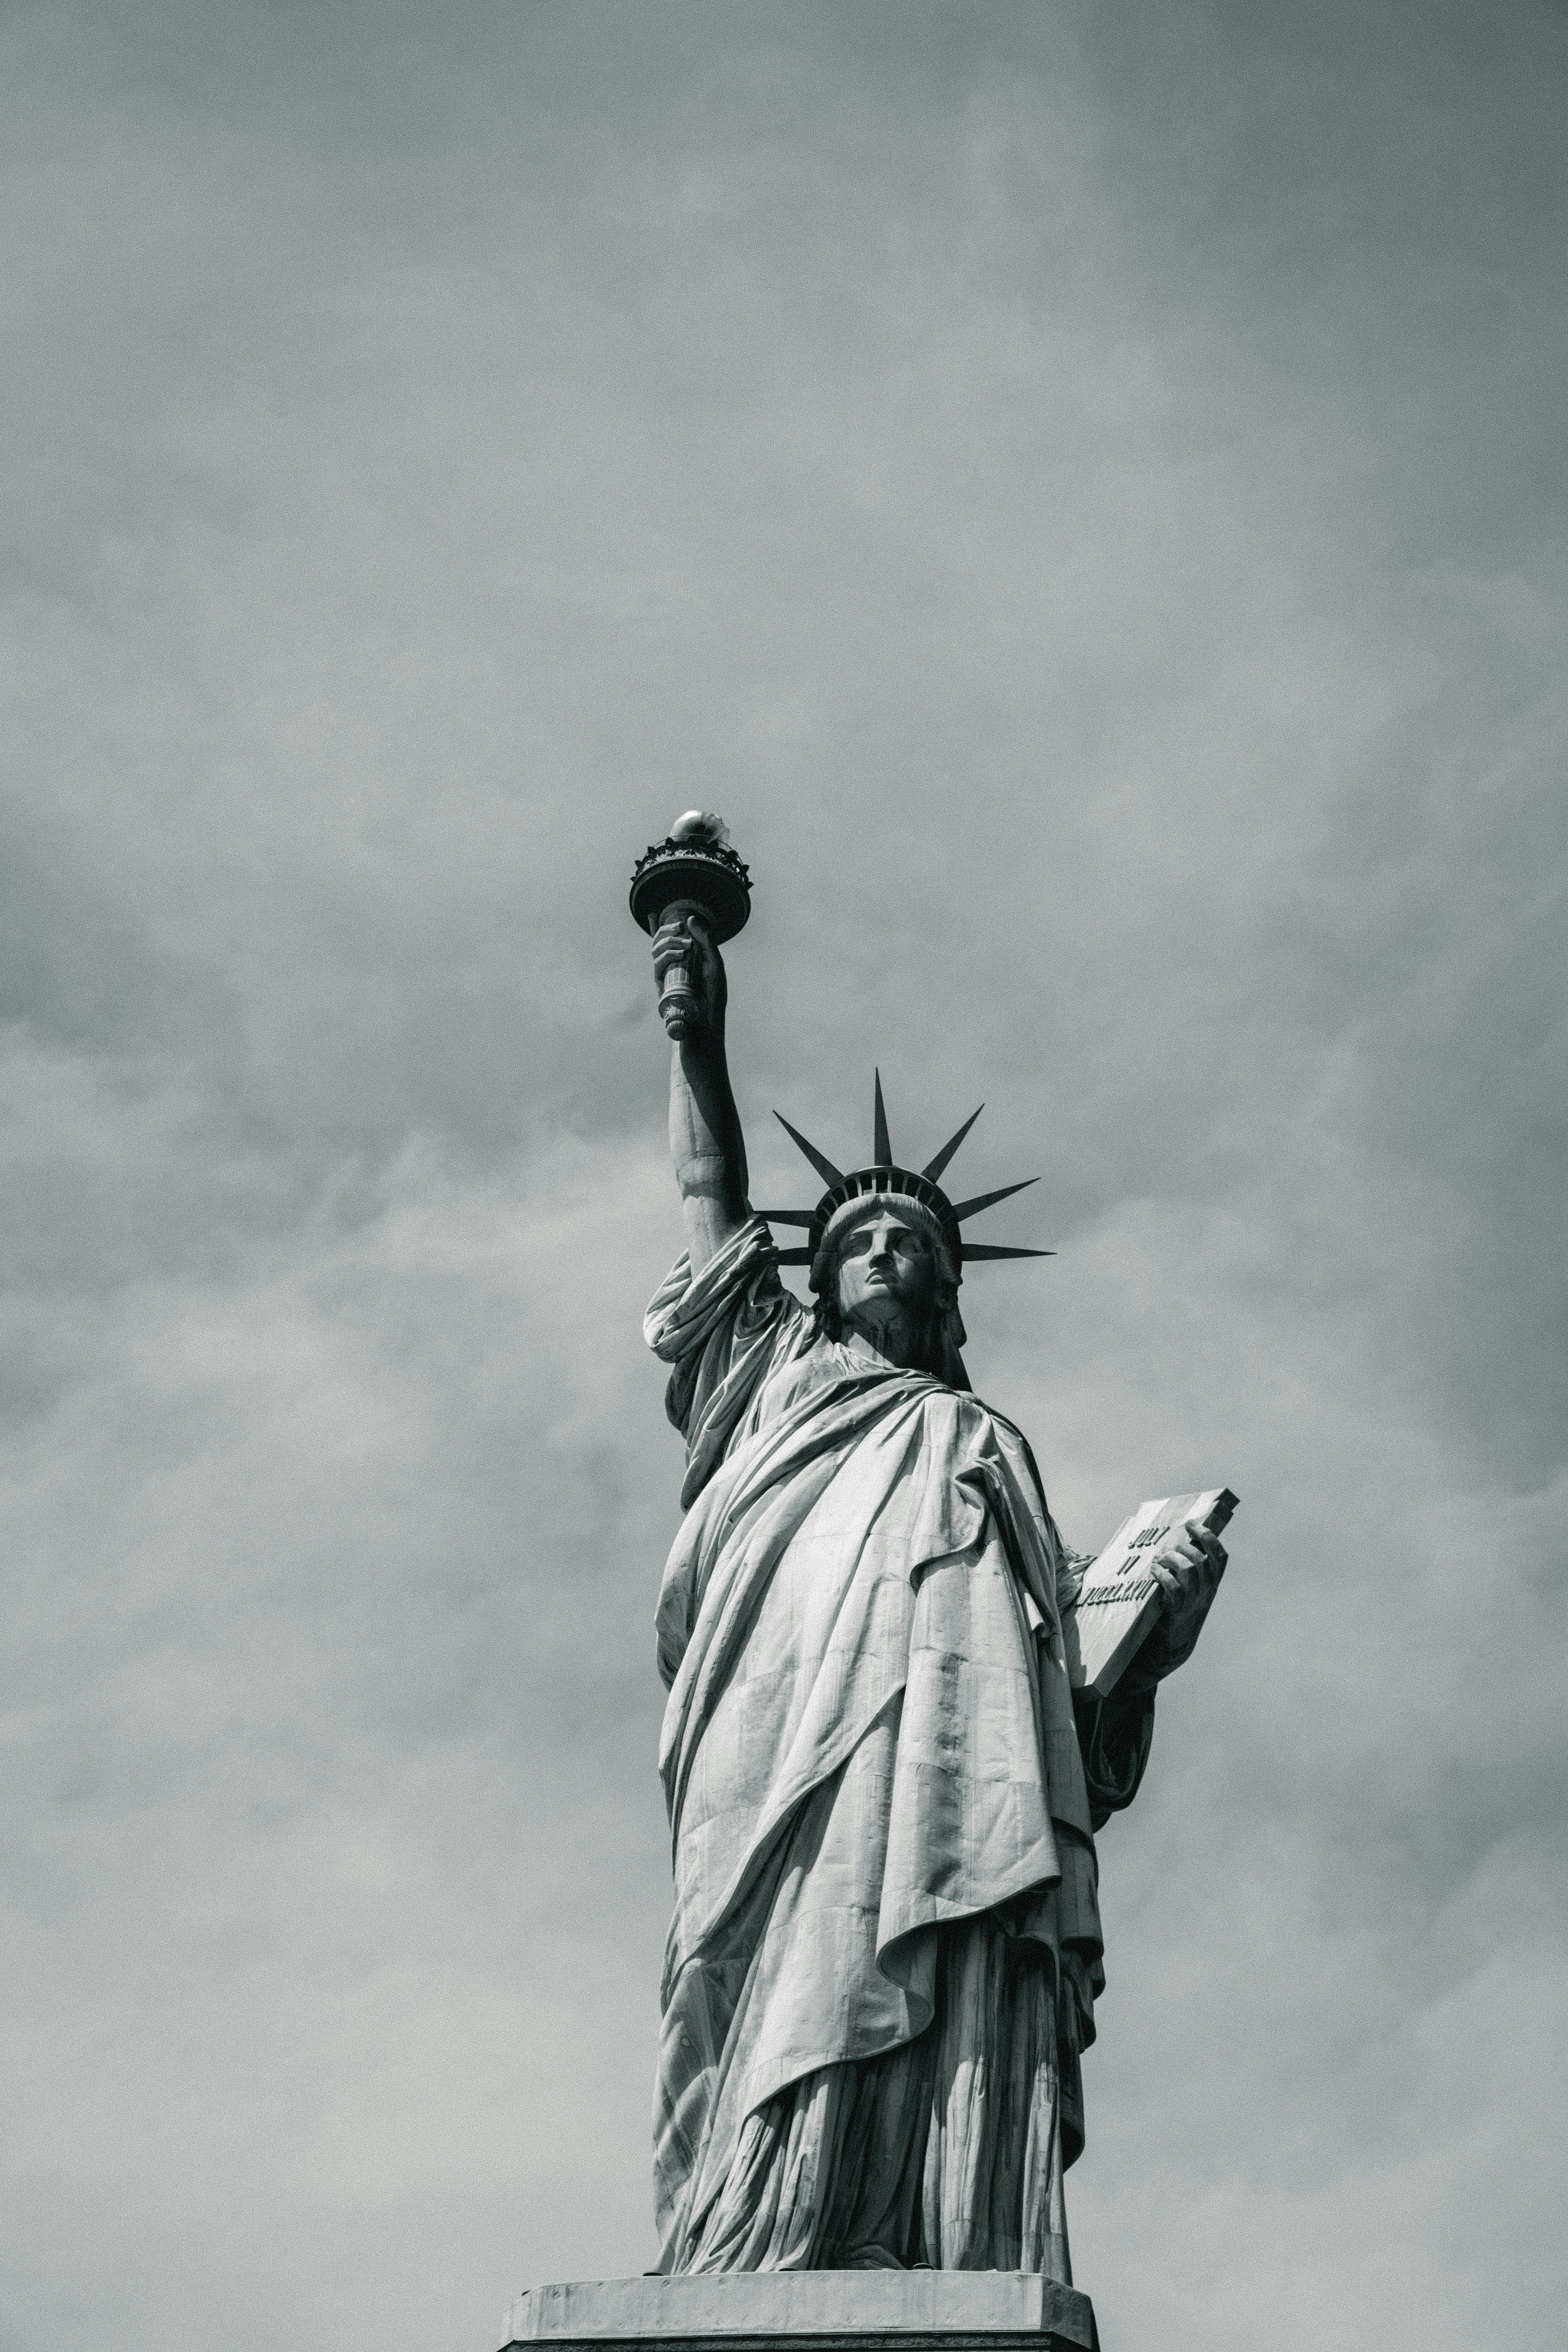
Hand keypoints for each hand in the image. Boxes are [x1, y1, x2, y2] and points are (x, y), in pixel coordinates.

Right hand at [651, 911, 726, 1042]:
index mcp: (684, 959)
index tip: (679, 922)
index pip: (669, 939)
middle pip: (659, 942)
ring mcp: (665, 976)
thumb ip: (706, 942)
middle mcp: (672, 966)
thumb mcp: (714, 965)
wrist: (708, 1022)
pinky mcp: (661, 987)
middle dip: (667, 932)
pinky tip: (679, 955)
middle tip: (680, 928)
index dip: (667, 927)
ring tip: (685, 946)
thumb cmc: (713, 996)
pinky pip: (657, 967)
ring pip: (655, 951)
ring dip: (668, 943)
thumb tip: (691, 919)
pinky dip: (667, 957)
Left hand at [1140, 1516, 1226, 1680]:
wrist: (1173, 1644)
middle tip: (1168, 1549)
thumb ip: (1190, 1567)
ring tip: (1159, 1559)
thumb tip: (1180, 1540)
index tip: (1192, 1524)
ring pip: (1190, 1571)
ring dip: (1171, 1559)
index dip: (1208, 1537)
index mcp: (1212, 1584)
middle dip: (1183, 1547)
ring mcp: (1193, 1603)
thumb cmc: (1178, 1608)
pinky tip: (1154, 1571)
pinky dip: (1163, 1575)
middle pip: (1202, 1560)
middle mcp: (1206, 1592)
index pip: (1220, 1557)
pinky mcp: (1177, 1611)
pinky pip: (1174, 1588)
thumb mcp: (1191, 1588)